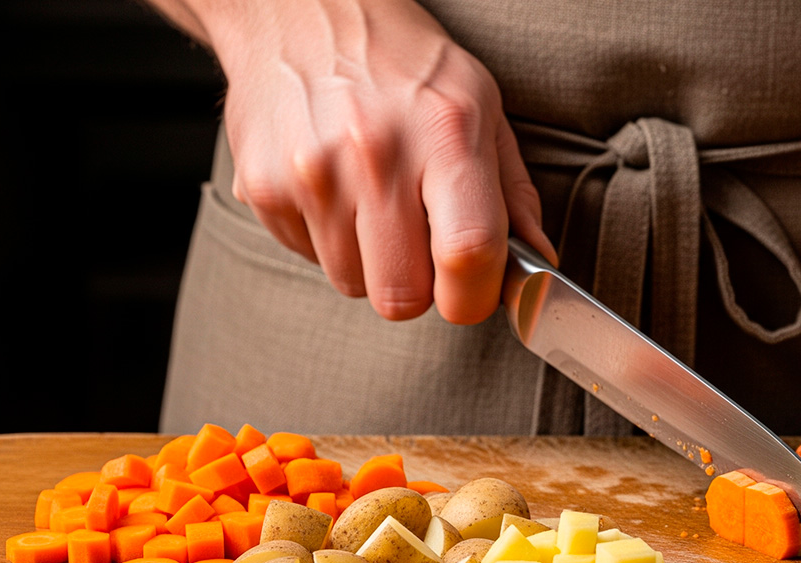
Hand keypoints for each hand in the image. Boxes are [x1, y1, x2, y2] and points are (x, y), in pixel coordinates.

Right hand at [205, 0, 552, 321]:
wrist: (301, 11)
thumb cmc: (404, 64)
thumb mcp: (480, 107)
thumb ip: (513, 195)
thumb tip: (537, 266)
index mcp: (444, 133)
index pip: (467, 253)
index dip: (475, 296)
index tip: (474, 292)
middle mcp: (374, 153)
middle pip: (401, 295)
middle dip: (419, 288)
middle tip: (421, 247)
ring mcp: (311, 173)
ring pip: (353, 285)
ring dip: (370, 263)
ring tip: (374, 202)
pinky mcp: (263, 188)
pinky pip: (310, 260)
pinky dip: (328, 241)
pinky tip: (336, 189)